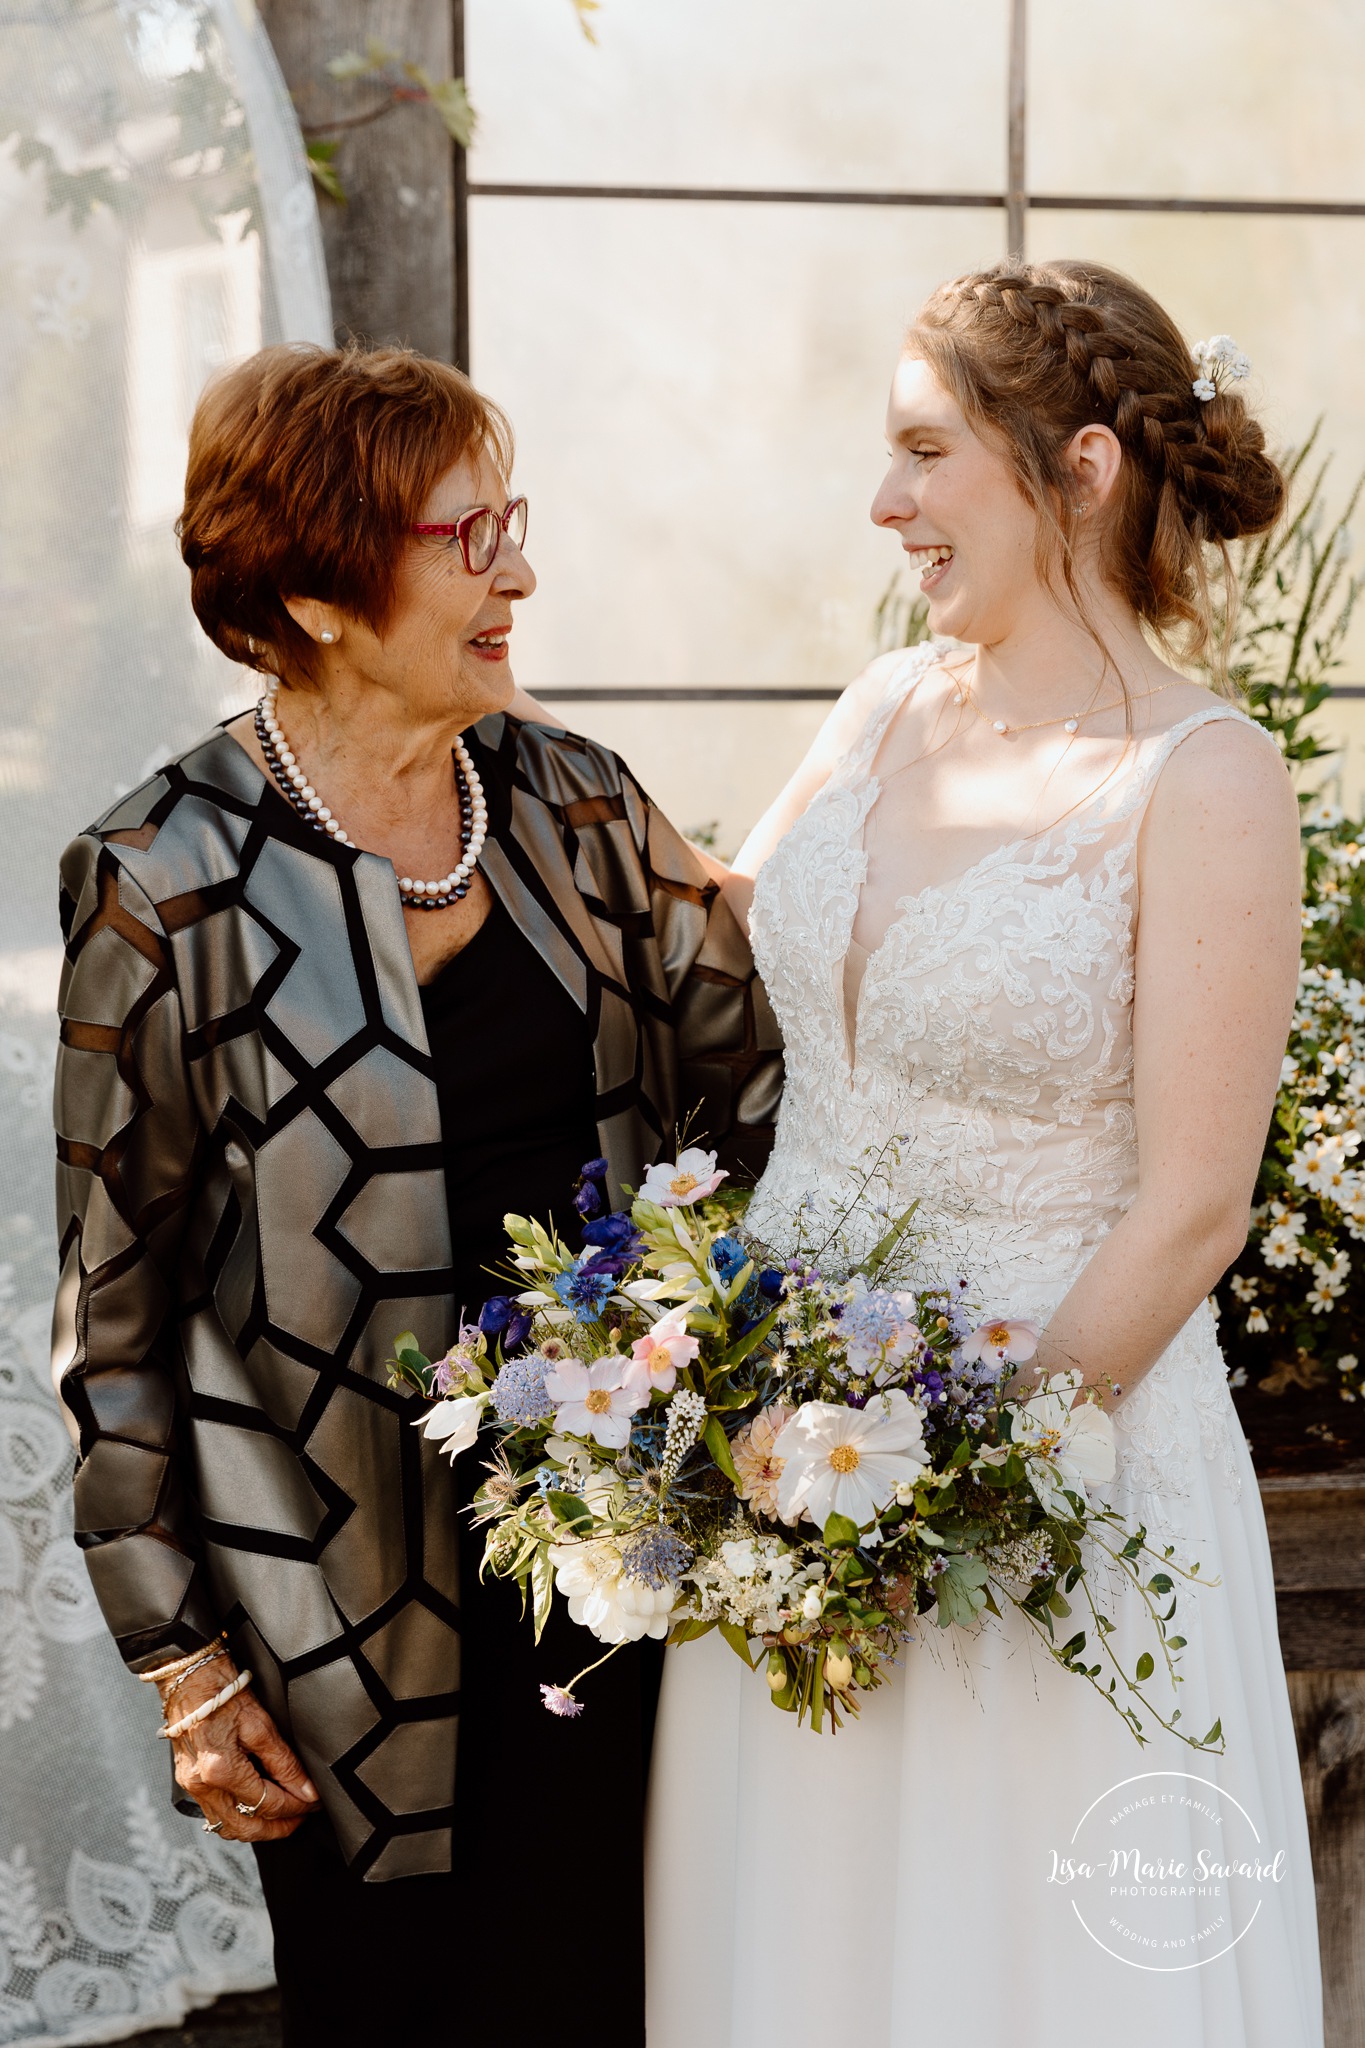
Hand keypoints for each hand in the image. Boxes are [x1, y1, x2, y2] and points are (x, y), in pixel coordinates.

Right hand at [159, 1656, 317, 1841]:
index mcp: (221, 1770)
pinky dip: (236, 1818)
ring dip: (257, 1828)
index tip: (314, 1802)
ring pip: (227, 1827)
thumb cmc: (222, 1690)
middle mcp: (202, 1785)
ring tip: (283, 1817)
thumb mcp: (260, 1722)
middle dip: (278, 1827)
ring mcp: (191, 1785)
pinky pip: (213, 1814)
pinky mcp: (188, 1780)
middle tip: (302, 1817)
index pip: (267, 1803)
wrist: (188, 1675)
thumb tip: (305, 1790)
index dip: (296, 1806)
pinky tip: (253, 1808)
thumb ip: (283, 1762)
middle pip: (245, 1827)